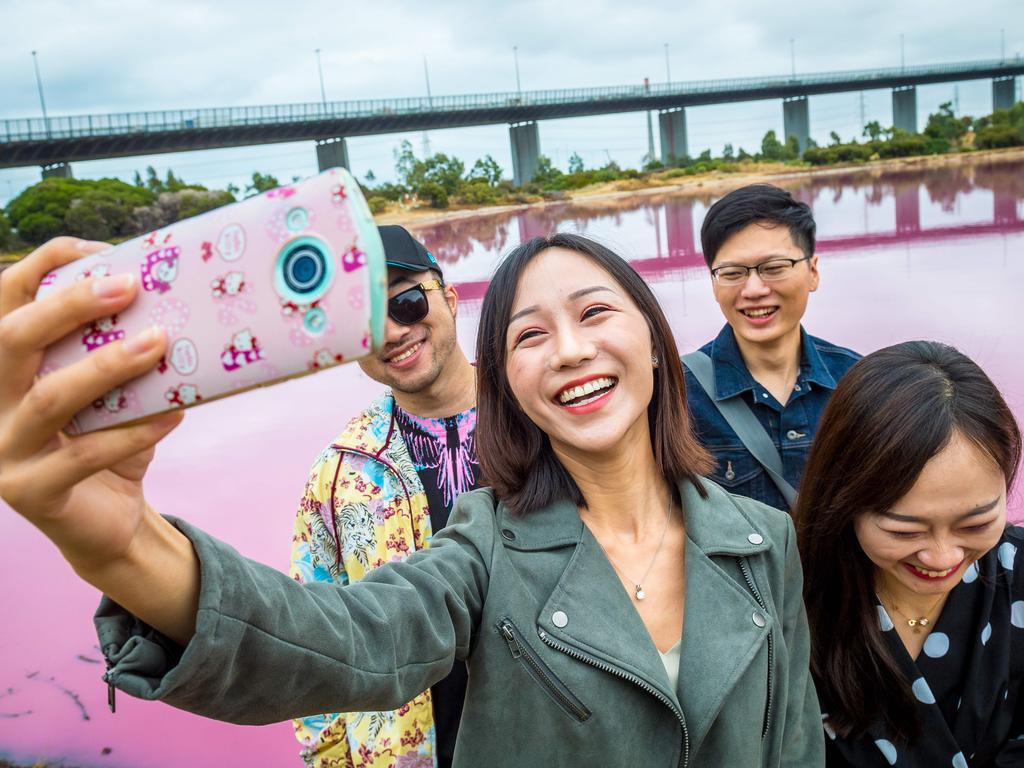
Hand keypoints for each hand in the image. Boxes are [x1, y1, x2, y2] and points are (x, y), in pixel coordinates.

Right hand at [0, 237, 181, 572]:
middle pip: (12, 339)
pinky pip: (86, 455)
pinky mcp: (31, 493)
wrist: (110, 522)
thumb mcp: (111, 392)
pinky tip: (174, 414)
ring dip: (108, 365)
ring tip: (158, 343)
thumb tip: (172, 298)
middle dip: (69, 305)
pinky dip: (134, 433)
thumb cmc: (111, 443)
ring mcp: (4, 450)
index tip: (104, 251)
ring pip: (50, 398)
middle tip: (129, 286)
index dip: (46, 267)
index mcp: (5, 369)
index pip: (4, 301)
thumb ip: (116, 350)